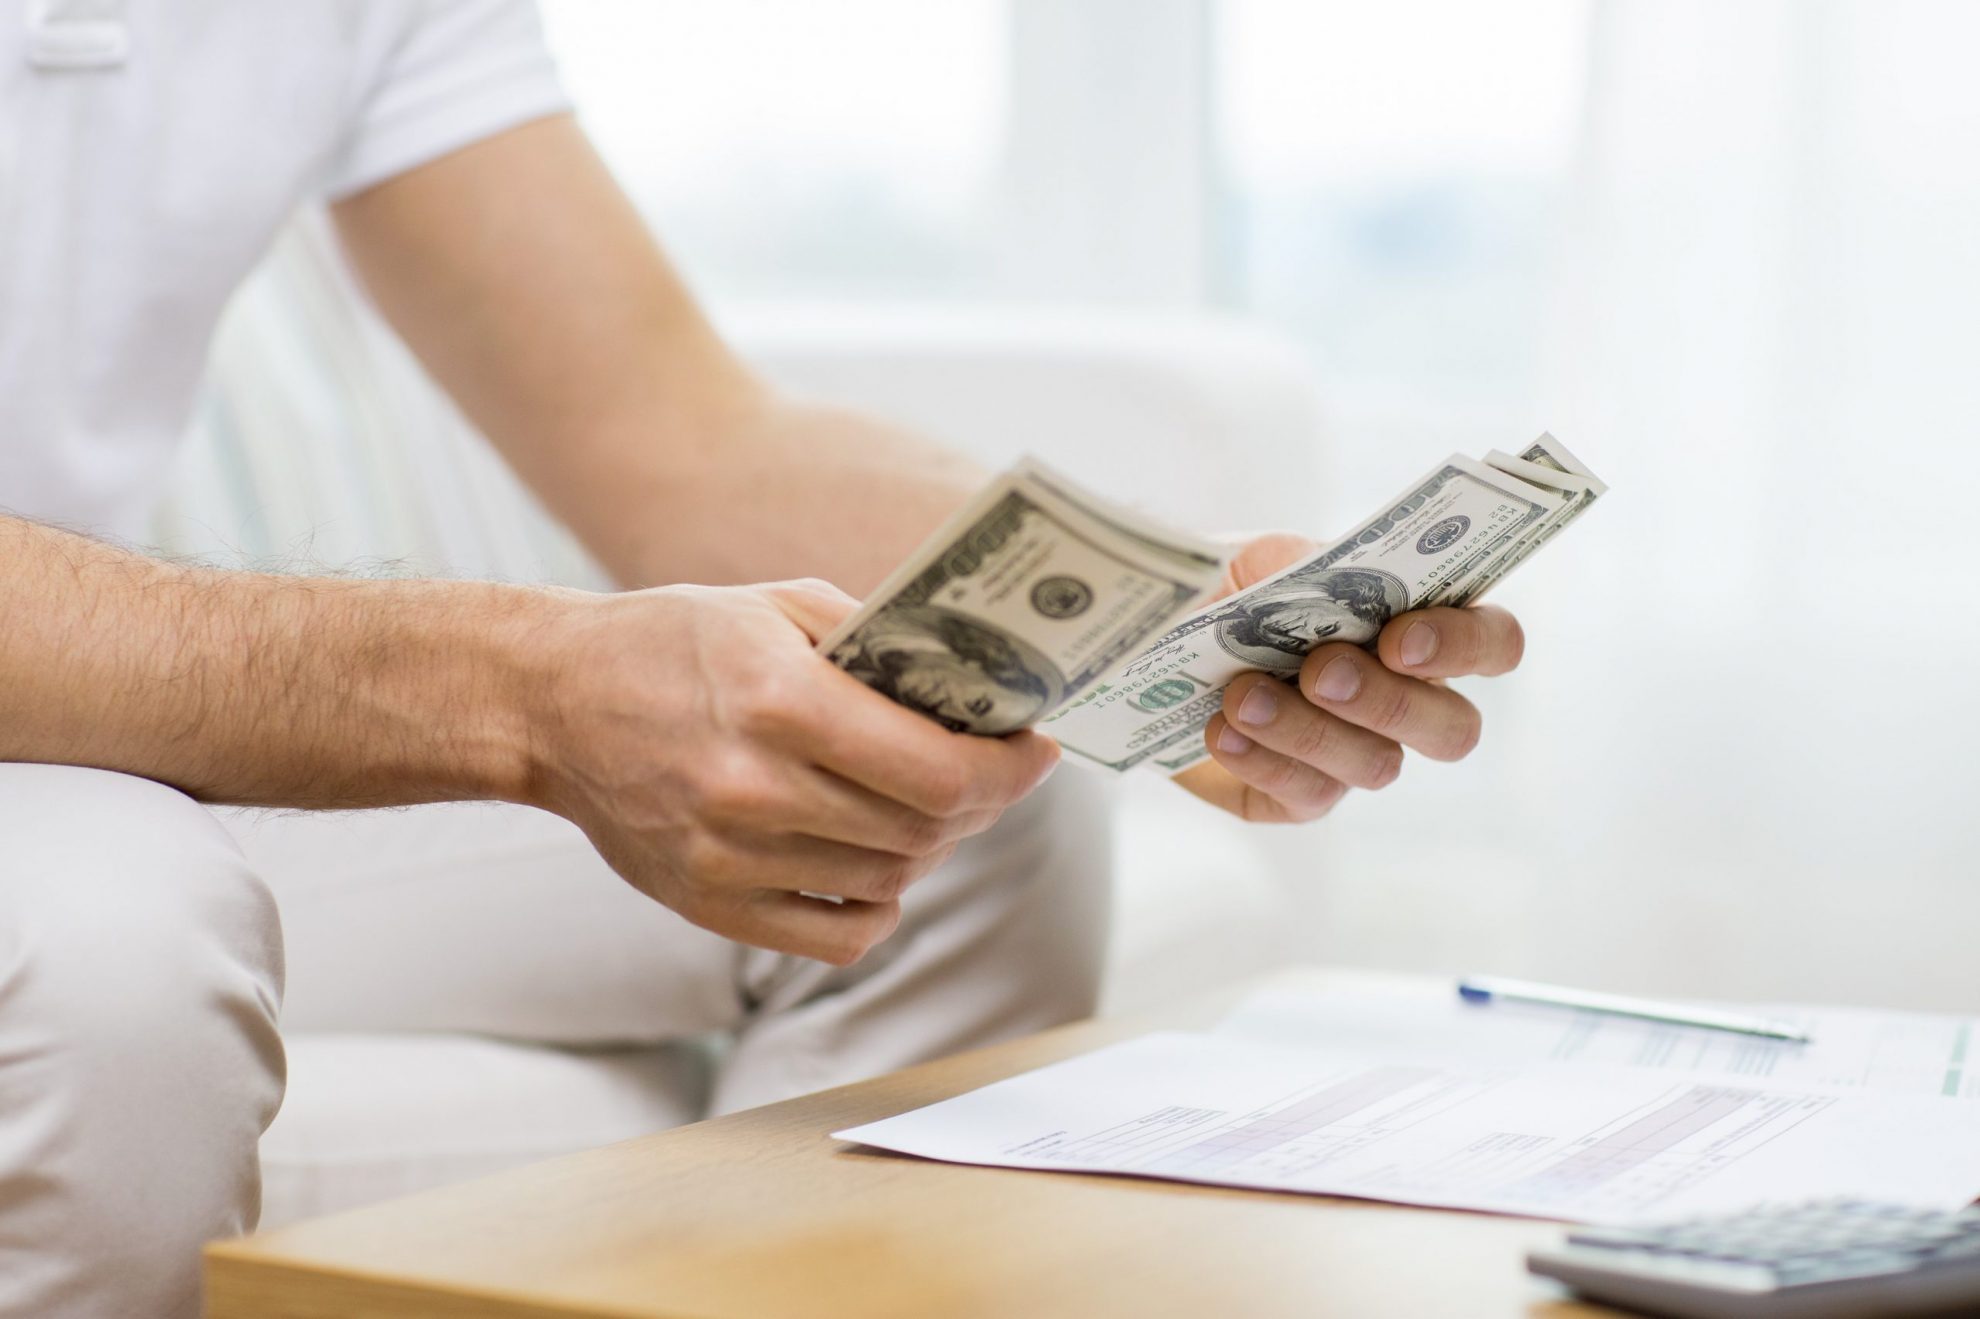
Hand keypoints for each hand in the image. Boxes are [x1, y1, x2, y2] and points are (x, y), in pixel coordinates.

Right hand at [526, 579, 1059, 962]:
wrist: (549, 702)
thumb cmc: (672, 641)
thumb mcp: (778, 607)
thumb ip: (879, 646)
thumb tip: (978, 692)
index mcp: (779, 701)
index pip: (941, 770)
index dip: (1011, 770)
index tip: (1036, 753)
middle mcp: (755, 788)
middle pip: (927, 829)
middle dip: (984, 801)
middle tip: (994, 772)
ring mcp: (728, 857)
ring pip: (892, 880)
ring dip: (933, 845)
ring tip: (926, 804)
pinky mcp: (708, 904)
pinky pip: (839, 934)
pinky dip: (880, 903)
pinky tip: (874, 860)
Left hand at [1174, 535, 1524, 822]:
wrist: (1158, 646)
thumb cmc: (1230, 594)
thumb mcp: (1265, 558)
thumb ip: (1308, 563)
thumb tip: (1326, 579)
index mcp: (1420, 627)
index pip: (1492, 643)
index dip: (1464, 645)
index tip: (1400, 638)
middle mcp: (1407, 700)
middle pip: (1453, 729)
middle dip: (1390, 702)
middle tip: (1321, 671)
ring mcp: (1359, 756)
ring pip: (1378, 767)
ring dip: (1309, 729)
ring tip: (1242, 696)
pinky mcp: (1302, 798)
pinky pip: (1308, 795)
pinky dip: (1263, 760)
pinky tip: (1222, 731)